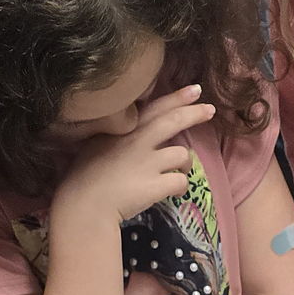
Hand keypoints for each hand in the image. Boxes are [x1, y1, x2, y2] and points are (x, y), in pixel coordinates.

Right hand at [54, 87, 215, 223]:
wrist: (83, 205)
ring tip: (180, 169)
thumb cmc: (84, 176)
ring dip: (185, 162)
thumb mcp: (97, 144)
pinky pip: (180, 182)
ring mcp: (148, 163)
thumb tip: (133, 129)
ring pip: (182, 154)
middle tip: (210, 109)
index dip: (177, 97)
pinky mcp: (155, 185)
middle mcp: (138, 141)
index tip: (195, 89)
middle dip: (195, 113)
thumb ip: (117, 134)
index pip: (155, 107)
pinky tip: (173, 190)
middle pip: (174, 121)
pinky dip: (180, 186)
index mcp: (124, 129)